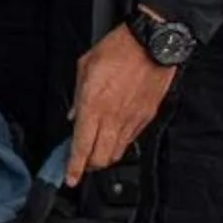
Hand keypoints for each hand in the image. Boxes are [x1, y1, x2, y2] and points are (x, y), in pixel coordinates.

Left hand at [67, 25, 176, 184]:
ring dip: (105, 158)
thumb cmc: (118, 49)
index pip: (81, 146)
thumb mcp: (84, 67)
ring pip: (117, 153)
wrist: (153, 43)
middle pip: (101, 159)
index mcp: (93, 104)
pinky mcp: (146, 117)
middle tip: (81, 164)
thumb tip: (73, 117)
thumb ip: (77, 96)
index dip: (74, 167)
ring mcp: (132, 119)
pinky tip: (113, 138)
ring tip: (96, 153)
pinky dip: (120, 145)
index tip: (70, 178)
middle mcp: (112, 117)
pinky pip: (131, 140)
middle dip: (89, 167)